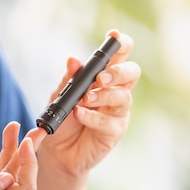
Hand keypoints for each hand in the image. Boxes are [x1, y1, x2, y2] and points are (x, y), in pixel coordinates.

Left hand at [41, 30, 140, 176]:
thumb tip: (73, 60)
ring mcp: (118, 112)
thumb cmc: (63, 120)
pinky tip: (80, 114)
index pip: (120, 56)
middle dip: (119, 71)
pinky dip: (93, 117)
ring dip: (104, 95)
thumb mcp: (60, 96)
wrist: (58, 152)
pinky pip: (109, 122)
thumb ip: (69, 79)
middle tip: (101, 77)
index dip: (121, 44)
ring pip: (123, 97)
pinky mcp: (115, 131)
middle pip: (132, 73)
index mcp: (105, 77)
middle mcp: (116, 92)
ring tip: (86, 99)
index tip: (114, 37)